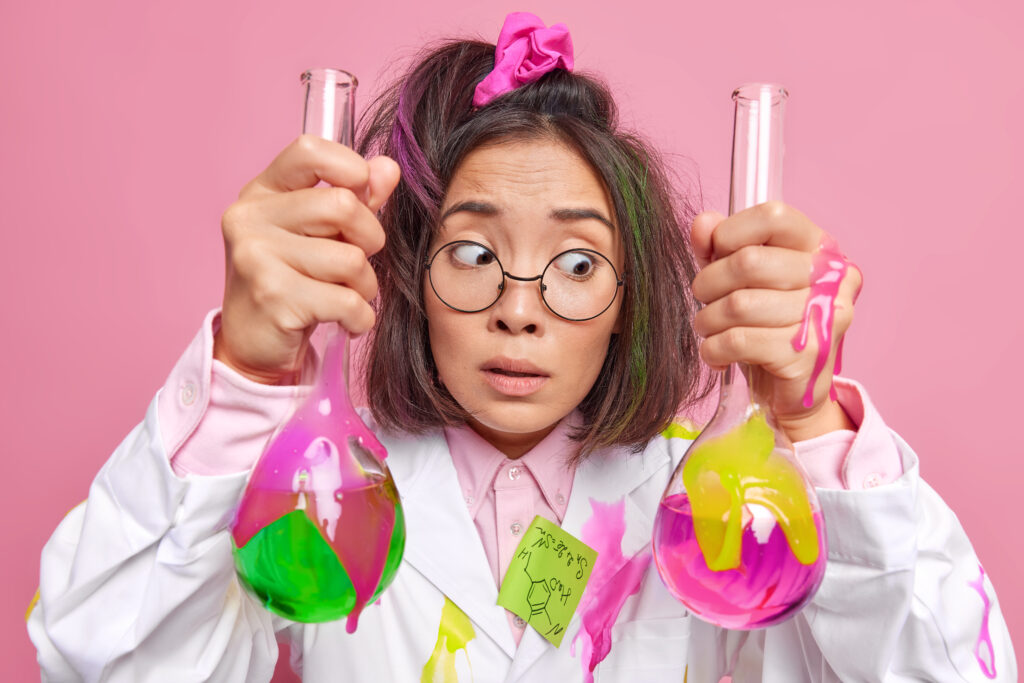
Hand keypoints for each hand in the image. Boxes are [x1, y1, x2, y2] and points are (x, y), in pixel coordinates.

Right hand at [214, 135, 400, 384]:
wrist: (255, 344)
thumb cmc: (293, 281)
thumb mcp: (319, 233)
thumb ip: (356, 198)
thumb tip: (389, 168)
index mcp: (261, 192)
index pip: (310, 150)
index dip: (350, 168)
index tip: (362, 196)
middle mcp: (250, 218)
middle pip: (342, 206)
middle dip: (369, 239)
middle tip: (358, 263)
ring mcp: (256, 257)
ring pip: (351, 260)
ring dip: (364, 286)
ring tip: (347, 296)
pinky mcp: (273, 297)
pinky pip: (348, 301)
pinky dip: (360, 318)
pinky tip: (345, 321)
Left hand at [689, 201, 860, 441]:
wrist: (789, 392)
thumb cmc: (765, 327)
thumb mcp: (740, 281)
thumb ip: (720, 248)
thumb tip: (702, 223)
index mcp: (820, 248)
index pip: (774, 217)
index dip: (730, 233)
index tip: (714, 255)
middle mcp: (833, 278)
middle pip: (749, 262)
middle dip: (708, 284)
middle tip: (703, 301)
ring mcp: (826, 317)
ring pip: (739, 304)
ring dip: (708, 320)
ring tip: (708, 329)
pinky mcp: (808, 355)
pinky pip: (739, 340)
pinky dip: (714, 348)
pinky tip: (717, 354)